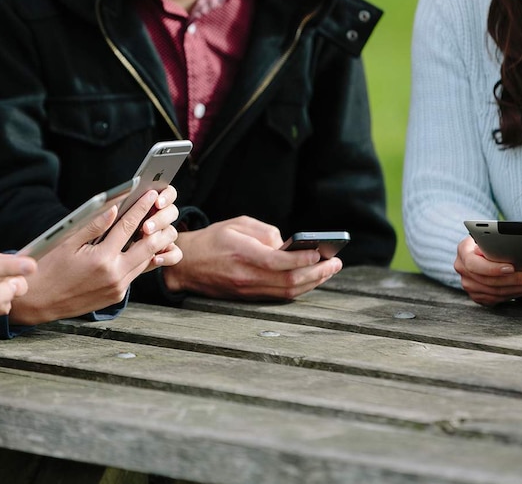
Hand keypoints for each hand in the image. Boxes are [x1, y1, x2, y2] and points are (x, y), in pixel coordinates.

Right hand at [11, 187, 179, 324]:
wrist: (39, 301)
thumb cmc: (48, 268)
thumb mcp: (67, 242)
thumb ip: (94, 225)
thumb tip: (113, 208)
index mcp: (101, 259)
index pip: (127, 227)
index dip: (140, 208)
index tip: (149, 194)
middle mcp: (114, 275)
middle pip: (148, 246)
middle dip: (159, 227)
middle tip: (163, 211)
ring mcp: (117, 288)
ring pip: (145, 262)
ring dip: (154, 244)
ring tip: (158, 226)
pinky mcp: (116, 297)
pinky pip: (135, 274)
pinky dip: (142, 260)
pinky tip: (143, 248)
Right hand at [161, 216, 341, 300]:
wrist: (186, 265)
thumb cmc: (212, 240)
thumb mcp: (237, 224)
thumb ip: (266, 232)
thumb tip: (289, 244)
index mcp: (242, 254)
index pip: (279, 261)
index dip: (303, 258)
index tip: (321, 252)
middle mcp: (246, 276)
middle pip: (289, 281)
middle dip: (317, 273)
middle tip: (335, 263)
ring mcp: (247, 290)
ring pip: (287, 292)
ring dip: (313, 282)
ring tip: (329, 271)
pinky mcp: (248, 297)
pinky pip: (279, 295)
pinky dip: (298, 288)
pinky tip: (310, 278)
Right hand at [454, 236, 521, 304]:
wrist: (483, 253)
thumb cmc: (490, 243)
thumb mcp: (489, 238)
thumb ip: (492, 244)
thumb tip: (502, 249)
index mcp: (463, 251)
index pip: (473, 264)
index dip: (492, 268)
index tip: (512, 268)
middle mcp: (461, 268)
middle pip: (488, 280)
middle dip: (515, 279)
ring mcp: (468, 283)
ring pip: (494, 292)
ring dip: (518, 288)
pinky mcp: (476, 295)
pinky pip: (496, 298)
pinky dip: (513, 294)